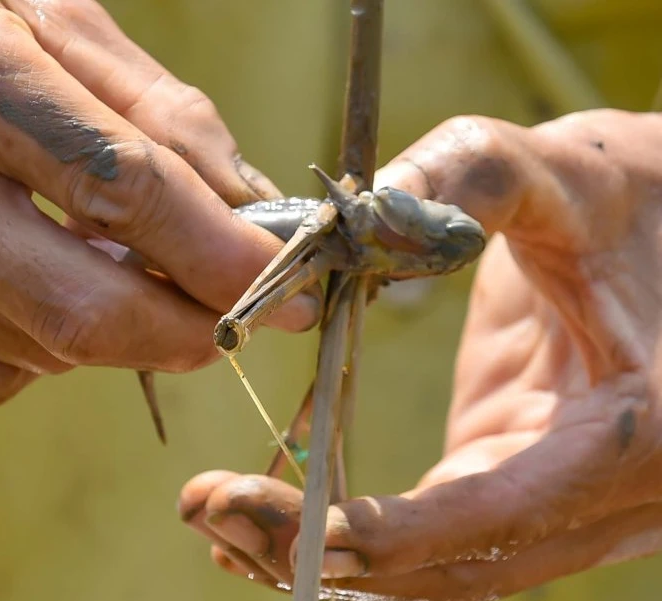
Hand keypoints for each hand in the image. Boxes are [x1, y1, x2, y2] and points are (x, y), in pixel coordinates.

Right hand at [0, 0, 317, 406]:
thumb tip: (247, 204)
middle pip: (91, 308)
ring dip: (121, 327)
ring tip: (125, 269)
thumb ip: (154, 105)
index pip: (130, 190)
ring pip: (46, 350)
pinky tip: (43, 291)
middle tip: (243, 318)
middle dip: (194, 332)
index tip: (289, 288)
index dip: (226, 256)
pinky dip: (45, 353)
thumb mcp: (40, 15)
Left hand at [179, 109, 661, 599]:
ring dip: (329, 563)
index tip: (247, 506)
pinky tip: (286, 530)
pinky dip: (362, 547)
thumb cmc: (652, 202)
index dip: (359, 534)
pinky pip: (443, 541)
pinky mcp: (528, 481)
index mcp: (633, 439)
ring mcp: (568, 504)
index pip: (481, 524)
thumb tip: (354, 214)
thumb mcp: (573, 175)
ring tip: (224, 524)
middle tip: (208, 511)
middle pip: (449, 571)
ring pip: (443, 574)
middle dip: (317, 555)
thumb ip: (469, 180)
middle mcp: (609, 501)